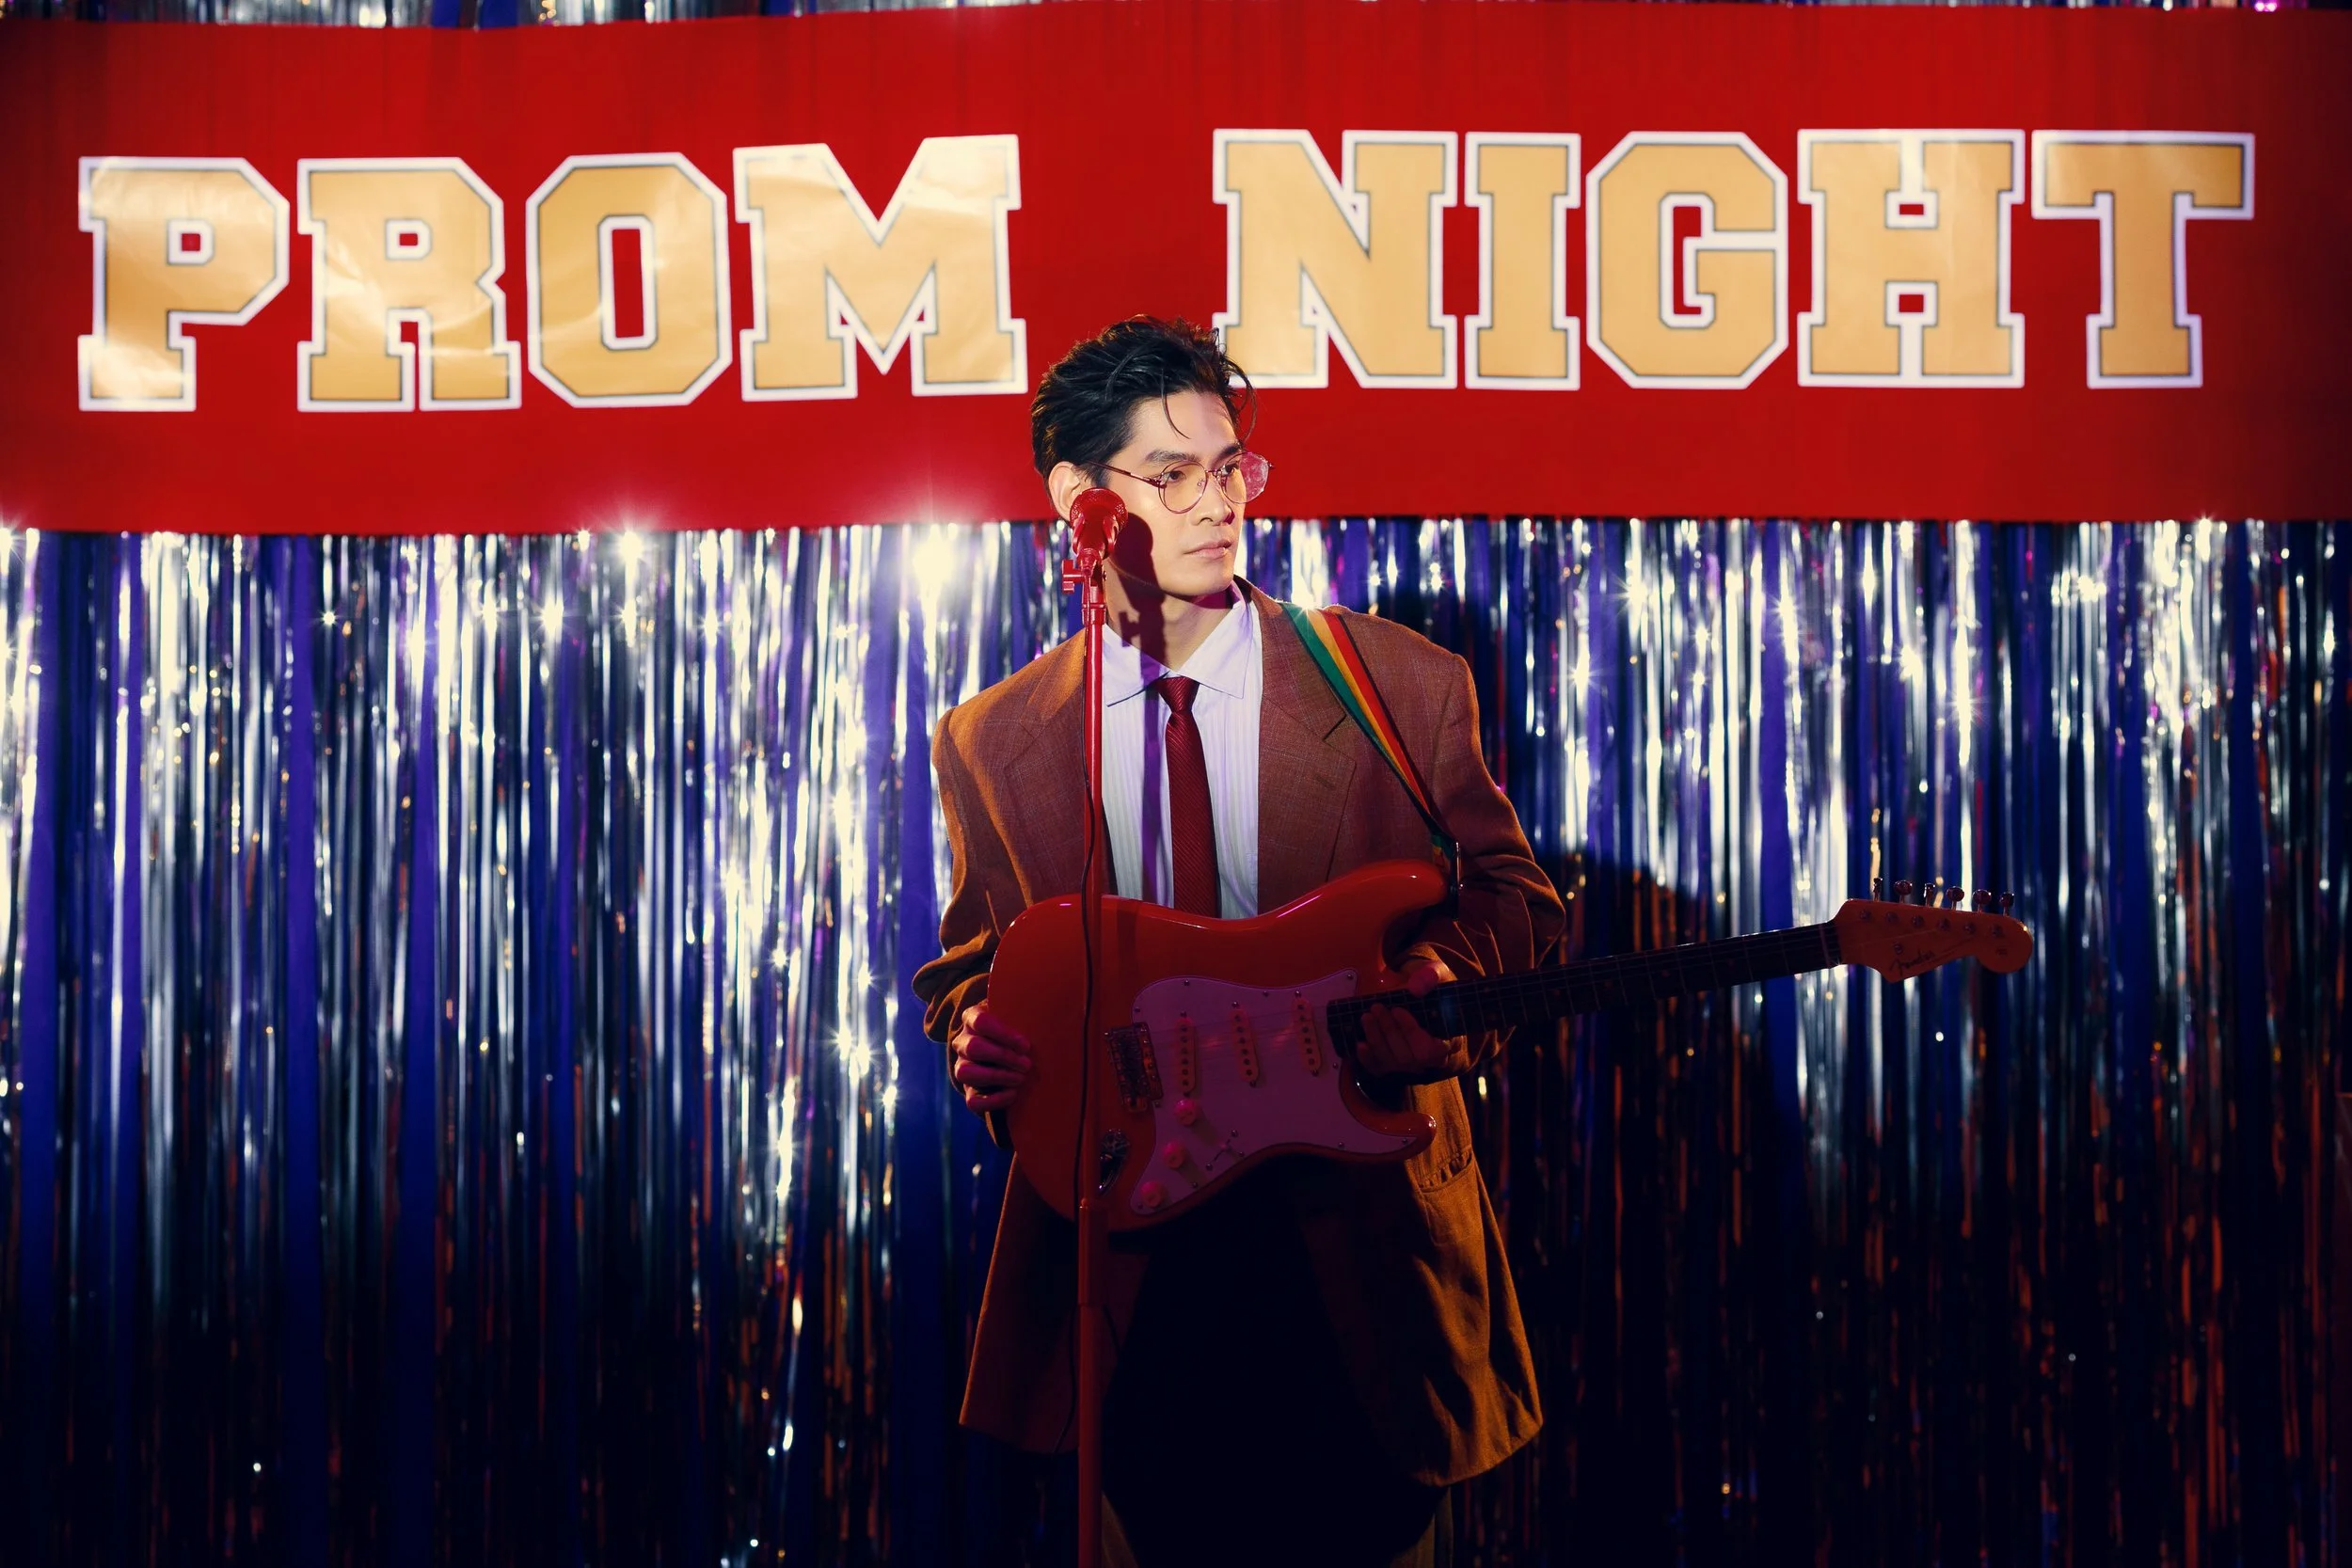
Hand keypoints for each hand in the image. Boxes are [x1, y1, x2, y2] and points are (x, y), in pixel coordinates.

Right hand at [950, 1001, 1031, 1115]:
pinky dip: (993, 1100)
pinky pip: (971, 1100)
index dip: (1004, 1034)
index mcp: (972, 1017)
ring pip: (966, 1073)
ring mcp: (962, 1066)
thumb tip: (1050, 1002)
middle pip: (975, 1048)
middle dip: (1004, 1057)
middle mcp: (963, 1041)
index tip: (1026, 1044)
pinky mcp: (968, 1089)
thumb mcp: (1015, 1012)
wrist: (1003, 1046)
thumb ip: (1023, 1007)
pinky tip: (1013, 1094)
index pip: (981, 1022)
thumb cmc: (1014, 1025)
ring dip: (997, 1077)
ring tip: (1020, 1079)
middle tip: (1027, 1064)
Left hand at [1354, 955, 1465, 1081]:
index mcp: (1449, 1038)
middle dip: (1389, 1032)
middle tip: (1376, 1008)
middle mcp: (1433, 1057)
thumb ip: (1430, 976)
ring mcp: (1413, 1063)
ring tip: (1367, 1017)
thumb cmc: (1430, 984)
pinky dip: (1368, 1058)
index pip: (1431, 1049)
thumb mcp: (1435, 972)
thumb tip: (1415, 988)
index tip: (1397, 1010)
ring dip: (1376, 1040)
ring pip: (1393, 1063)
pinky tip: (1361, 1043)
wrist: (1417, 989)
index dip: (1412, 1032)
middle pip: (1409, 1057)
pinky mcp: (1395, 1064)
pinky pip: (1380, 1069)